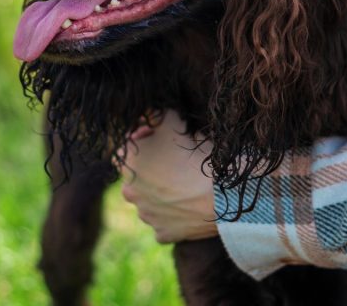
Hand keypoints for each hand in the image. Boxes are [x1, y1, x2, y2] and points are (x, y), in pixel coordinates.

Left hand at [119, 111, 218, 242]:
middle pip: (137, 175)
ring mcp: (145, 215)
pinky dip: (172, 215)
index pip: (127, 146)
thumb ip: (155, 114)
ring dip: (161, 191)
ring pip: (149, 200)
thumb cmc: (194, 156)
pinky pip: (163, 222)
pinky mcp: (162, 233)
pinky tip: (187, 206)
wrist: (219, 194)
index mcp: (127, 164)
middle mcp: (129, 191)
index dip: (145, 139)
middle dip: (152, 167)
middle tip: (176, 161)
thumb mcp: (173, 122)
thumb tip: (148, 112)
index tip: (164, 137)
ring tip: (184, 183)